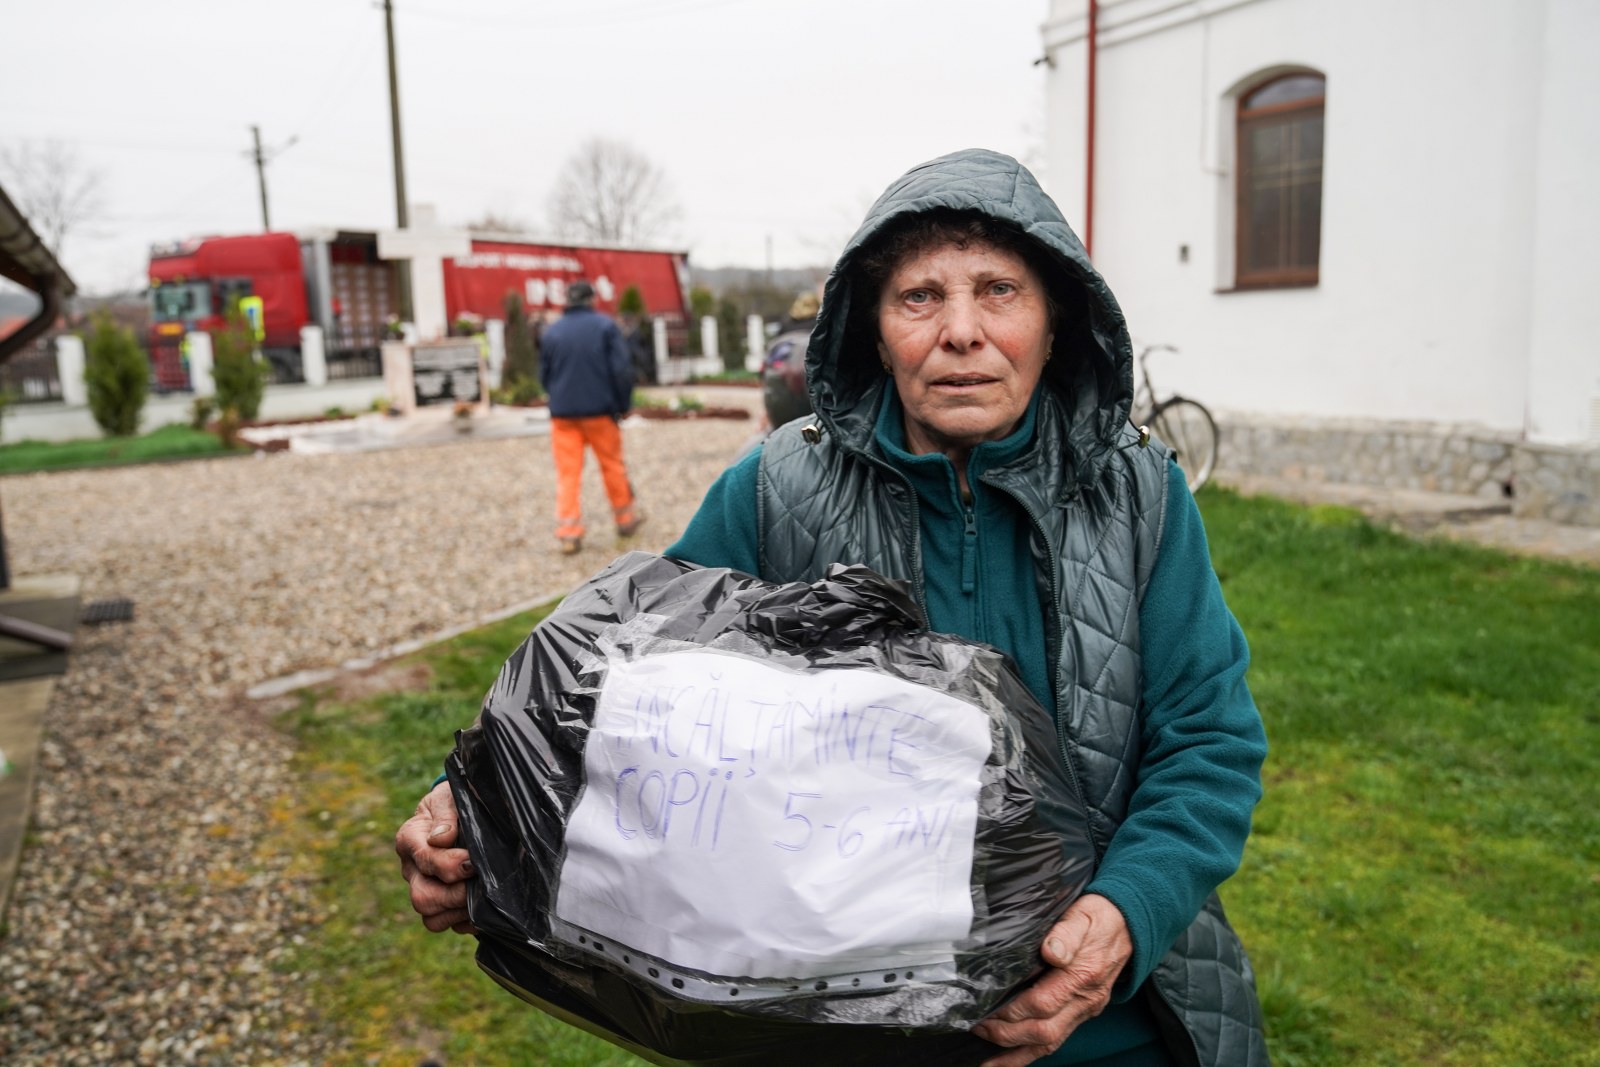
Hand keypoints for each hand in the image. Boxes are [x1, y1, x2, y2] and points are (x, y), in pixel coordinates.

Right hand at [394, 780, 477, 934]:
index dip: (450, 865)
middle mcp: (412, 868)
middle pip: (422, 897)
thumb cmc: (455, 800)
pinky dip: (463, 922)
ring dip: (458, 911)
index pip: (424, 860)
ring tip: (482, 896)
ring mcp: (424, 887)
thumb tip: (440, 838)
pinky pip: (444, 924)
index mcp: (410, 839)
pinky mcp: (439, 903)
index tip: (473, 861)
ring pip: (430, 917)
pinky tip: (481, 908)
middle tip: (479, 883)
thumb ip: (446, 814)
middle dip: (455, 894)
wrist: (460, 809)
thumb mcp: (449, 797)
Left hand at [972, 894, 1132, 1066]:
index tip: (987, 1010)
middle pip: (1044, 1031)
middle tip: (979, 1030)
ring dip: (1017, 1054)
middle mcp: (1085, 1000)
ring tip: (989, 1061)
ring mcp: (1085, 1010)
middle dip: (1008, 1036)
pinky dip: (1032, 1052)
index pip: (1043, 1003)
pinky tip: (1011, 1057)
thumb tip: (1050, 951)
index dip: (1013, 1010)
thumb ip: (1065, 933)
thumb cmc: (1099, 917)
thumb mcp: (1081, 915)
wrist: (1127, 924)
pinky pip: (1057, 1039)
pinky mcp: (1082, 1013)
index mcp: (1083, 975)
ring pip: (1050, 1043)